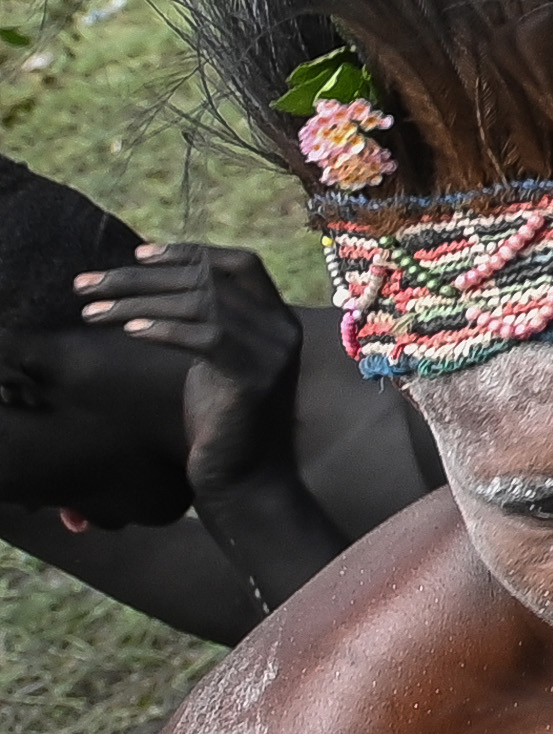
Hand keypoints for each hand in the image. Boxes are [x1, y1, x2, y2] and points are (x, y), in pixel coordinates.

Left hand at [79, 245, 298, 499]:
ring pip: (204, 304)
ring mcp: (274, 354)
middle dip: (141, 279)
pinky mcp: (255, 380)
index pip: (240, 264)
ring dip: (139, 303)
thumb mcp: (213, 362)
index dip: (190, 253)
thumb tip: (157, 286)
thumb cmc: (222, 423)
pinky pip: (208, 337)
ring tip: (92, 313)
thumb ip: (204, 323)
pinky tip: (129, 332)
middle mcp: (282, 330)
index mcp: (277, 320)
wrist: (245, 480)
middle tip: (88, 284)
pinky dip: (164, 330)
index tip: (138, 255)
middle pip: (210, 280)